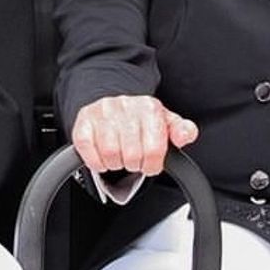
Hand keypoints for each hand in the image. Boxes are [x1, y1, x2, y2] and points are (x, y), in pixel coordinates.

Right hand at [72, 96, 198, 178]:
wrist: (112, 104)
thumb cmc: (141, 120)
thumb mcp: (166, 123)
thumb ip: (182, 130)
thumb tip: (185, 135)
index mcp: (149, 107)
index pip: (154, 149)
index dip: (153, 165)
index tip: (150, 165)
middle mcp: (125, 106)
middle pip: (132, 155)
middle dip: (134, 165)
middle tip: (133, 161)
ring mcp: (102, 113)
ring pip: (110, 154)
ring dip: (115, 164)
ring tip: (120, 158)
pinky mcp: (83, 122)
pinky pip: (88, 151)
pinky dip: (96, 162)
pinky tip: (103, 158)